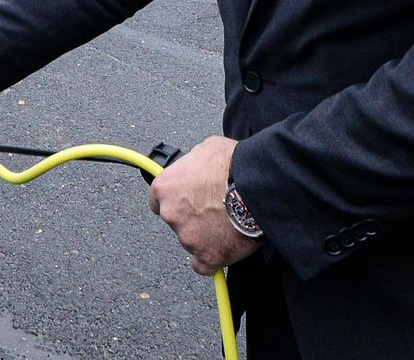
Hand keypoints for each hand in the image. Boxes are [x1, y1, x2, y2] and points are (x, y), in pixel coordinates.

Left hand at [148, 136, 264, 274]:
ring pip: (191, 241)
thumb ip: (194, 163)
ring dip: (204, 235)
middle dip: (191, 217)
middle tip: (213, 209)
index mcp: (165, 187)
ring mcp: (187, 237)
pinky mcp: (207, 256)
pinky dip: (212, 259)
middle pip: (176, 221)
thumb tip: (198, 167)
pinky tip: (224, 247)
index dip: (174, 200)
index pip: (157, 200)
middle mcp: (171, 214)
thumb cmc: (234, 164)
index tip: (185, 201)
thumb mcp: (207, 149)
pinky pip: (204, 265)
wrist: (256, 185)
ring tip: (227, 222)